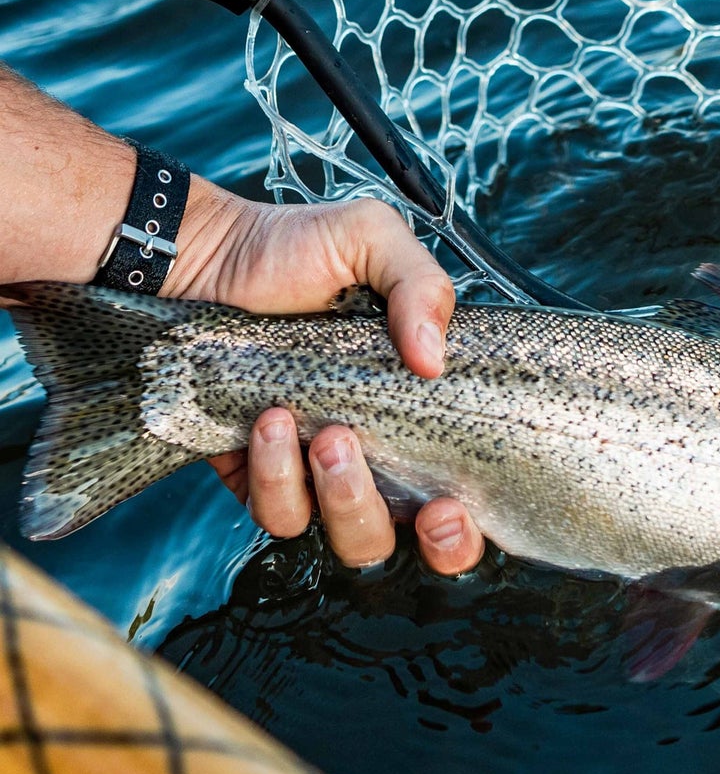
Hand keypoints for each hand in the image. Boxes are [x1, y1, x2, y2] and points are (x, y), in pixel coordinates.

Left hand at [165, 183, 485, 574]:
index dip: (463, 530)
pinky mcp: (258, 479)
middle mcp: (377, 452)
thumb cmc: (291, 248)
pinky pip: (277, 514)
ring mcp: (316, 473)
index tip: (450, 505)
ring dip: (337, 494)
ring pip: (341, 536)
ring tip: (318, 429)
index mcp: (419, 406)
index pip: (463, 497)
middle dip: (393, 521)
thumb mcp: (371, 237)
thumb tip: (434, 360)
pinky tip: (268, 419)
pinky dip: (275, 478)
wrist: (201, 259)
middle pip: (400, 536)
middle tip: (362, 456)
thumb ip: (422, 286)